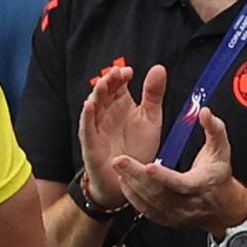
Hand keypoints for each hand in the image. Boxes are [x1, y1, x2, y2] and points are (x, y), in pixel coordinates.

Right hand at [77, 64, 165, 207]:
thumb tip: (159, 68)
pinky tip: (89, 105)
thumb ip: (153, 94)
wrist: (131, 178)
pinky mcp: (91, 143)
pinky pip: (87, 128)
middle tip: (116, 73)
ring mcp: (97, 127)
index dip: (121, 76)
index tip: (129, 71)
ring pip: (94, 106)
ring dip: (97, 94)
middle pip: (104, 93)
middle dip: (109, 81)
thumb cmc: (138, 147)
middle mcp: (107, 113)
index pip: (118, 85)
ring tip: (104, 83)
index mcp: (121, 104)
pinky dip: (87, 116)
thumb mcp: (151, 118)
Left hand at [112, 107, 246, 232]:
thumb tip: (205, 112)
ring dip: (131, 184)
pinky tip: (124, 181)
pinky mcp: (165, 219)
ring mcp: (175, 213)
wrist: (222, 208)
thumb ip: (214, 130)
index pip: (181, 184)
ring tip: (119, 167)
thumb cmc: (218, 175)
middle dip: (137, 176)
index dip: (165, 177)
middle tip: (118, 161)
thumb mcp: (221, 150)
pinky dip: (132, 196)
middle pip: (159, 193)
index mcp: (201, 185)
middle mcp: (187, 202)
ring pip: (149, 202)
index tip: (149, 166)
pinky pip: (145, 210)